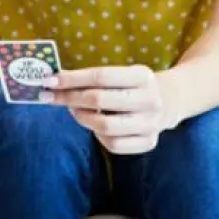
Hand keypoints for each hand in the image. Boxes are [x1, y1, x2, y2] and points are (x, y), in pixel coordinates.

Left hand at [41, 65, 173, 154]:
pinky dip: (98, 136)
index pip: (101, 76)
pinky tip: (95, 126)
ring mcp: (150, 123)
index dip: (72, 79)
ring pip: (104, 126)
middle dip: (69, 98)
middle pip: (99, 100)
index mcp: (143, 76)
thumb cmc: (133, 85)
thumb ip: (94, 78)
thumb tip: (55, 83)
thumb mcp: (122, 73)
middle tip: (50, 96)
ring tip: (73, 110)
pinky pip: (113, 144)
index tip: (49, 81)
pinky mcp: (148, 142)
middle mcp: (149, 99)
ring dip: (81, 117)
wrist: (169, 101)